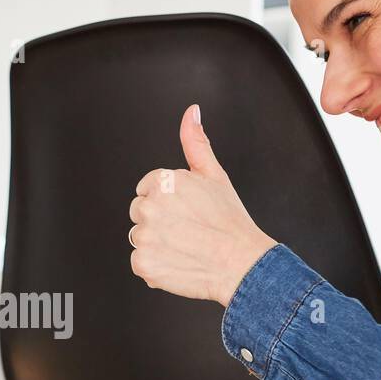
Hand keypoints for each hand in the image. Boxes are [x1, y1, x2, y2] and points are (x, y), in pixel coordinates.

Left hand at [129, 104, 276, 306]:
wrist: (241, 263)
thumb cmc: (230, 222)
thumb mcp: (214, 175)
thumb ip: (195, 143)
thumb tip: (191, 113)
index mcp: (162, 182)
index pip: (147, 189)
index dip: (168, 202)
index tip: (185, 211)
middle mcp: (149, 207)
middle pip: (139, 212)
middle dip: (159, 220)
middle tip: (187, 229)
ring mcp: (144, 237)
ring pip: (140, 238)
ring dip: (157, 244)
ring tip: (185, 246)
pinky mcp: (143, 263)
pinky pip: (140, 263)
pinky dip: (156, 265)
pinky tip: (178, 261)